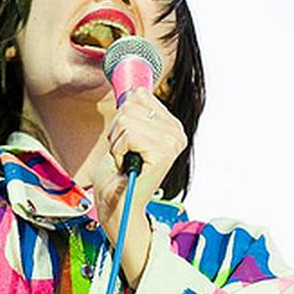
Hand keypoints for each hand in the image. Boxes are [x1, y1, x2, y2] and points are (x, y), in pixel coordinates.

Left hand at [92, 88, 187, 285]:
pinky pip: (128, 134)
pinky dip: (118, 150)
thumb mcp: (124, 133)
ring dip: (117, 142)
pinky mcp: (164, 152)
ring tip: (125, 159)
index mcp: (170, 125)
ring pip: (127, 120)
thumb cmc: (117, 172)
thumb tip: (136, 89)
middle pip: (131, 105)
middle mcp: (176, 132)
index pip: (139, 96)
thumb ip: (133, 111)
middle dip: (117, 130)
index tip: (126, 141)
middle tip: (124, 153)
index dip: (122, 118)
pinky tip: (126, 165)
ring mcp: (173, 142)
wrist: (117, 204)